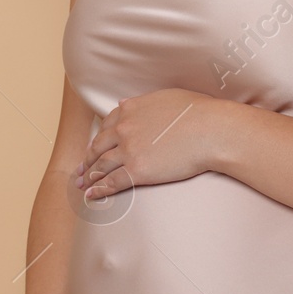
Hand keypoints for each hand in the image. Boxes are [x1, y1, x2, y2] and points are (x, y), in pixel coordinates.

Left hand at [75, 88, 223, 199]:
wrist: (211, 130)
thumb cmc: (198, 112)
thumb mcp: (165, 97)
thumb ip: (142, 102)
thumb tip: (124, 103)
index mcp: (130, 109)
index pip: (106, 126)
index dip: (97, 140)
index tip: (93, 148)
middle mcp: (124, 128)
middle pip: (98, 147)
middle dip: (87, 160)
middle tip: (81, 170)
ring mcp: (128, 150)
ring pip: (101, 166)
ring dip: (89, 177)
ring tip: (82, 185)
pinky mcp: (137, 171)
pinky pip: (111, 182)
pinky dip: (98, 190)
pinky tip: (91, 196)